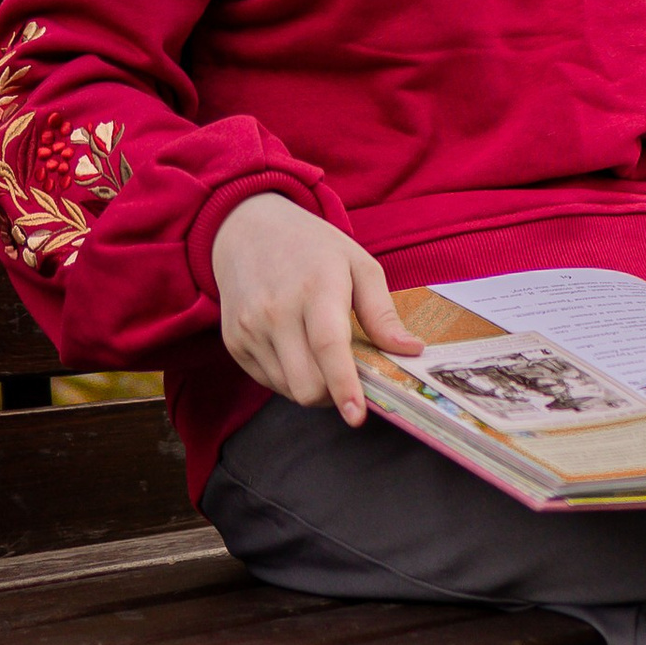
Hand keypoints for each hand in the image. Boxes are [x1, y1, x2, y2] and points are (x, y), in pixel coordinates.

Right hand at [211, 192, 419, 426]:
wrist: (245, 228)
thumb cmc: (312, 247)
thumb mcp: (358, 265)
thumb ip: (383, 312)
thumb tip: (411, 350)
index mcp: (316, 287)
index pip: (328, 346)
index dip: (344, 386)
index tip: (357, 416)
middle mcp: (276, 310)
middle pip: (307, 383)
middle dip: (334, 394)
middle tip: (350, 378)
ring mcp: (250, 328)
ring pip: (289, 389)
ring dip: (312, 386)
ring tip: (321, 355)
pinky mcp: (234, 342)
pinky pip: (268, 382)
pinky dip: (289, 377)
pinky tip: (295, 348)